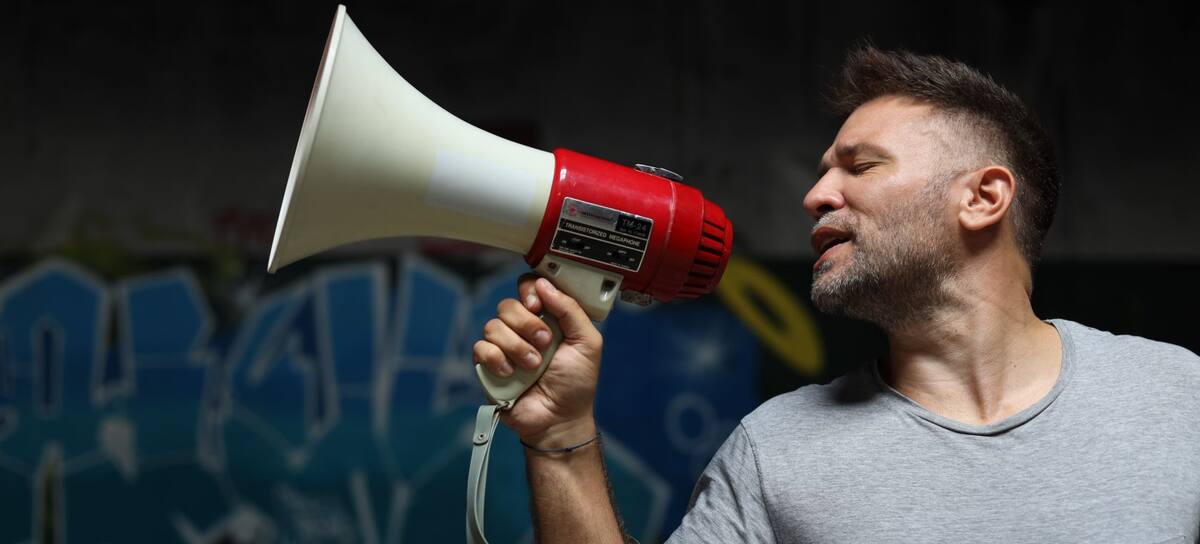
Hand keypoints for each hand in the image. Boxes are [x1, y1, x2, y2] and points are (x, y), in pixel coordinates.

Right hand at [473, 274, 603, 448]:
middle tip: (544, 344)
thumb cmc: (576, 383)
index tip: (538, 306)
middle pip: (507, 305)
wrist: (560, 419)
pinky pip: (481, 348)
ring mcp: (504, 346)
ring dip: (517, 347)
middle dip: (527, 325)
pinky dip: (497, 360)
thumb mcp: (587, 342)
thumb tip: (545, 284)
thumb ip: (571, 309)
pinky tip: (511, 373)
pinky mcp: (488, 365)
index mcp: (546, 318)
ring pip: (493, 326)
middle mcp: (523, 329)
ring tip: (533, 366)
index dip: (529, 291)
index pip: (527, 287)